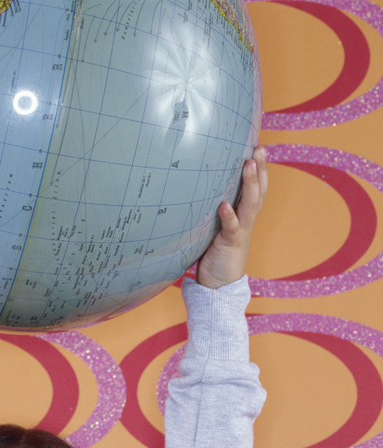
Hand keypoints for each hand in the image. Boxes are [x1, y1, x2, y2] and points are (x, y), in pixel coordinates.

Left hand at [195, 146, 267, 288]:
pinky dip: (229, 216)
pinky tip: (224, 205)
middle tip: (260, 149)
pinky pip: (231, 228)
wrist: (219, 284)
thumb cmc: (216, 253)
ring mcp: (240, 231)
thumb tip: (202, 187)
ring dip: (249, 185)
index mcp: (244, 215)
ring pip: (249, 205)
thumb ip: (217, 210)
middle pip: (258, 191)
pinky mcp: (229, 244)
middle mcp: (246, 220)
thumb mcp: (219, 227)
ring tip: (248, 166)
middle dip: (260, 170)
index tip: (260, 147)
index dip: (261, 168)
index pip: (257, 188)